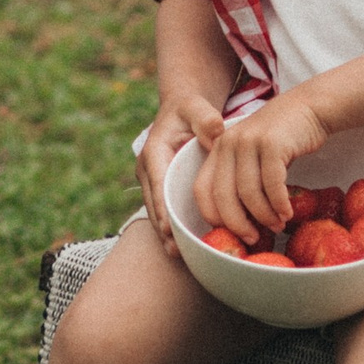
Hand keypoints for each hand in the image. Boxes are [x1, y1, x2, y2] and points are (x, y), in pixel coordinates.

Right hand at [135, 98, 204, 256]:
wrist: (181, 111)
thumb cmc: (190, 110)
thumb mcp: (197, 108)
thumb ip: (205, 119)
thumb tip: (216, 131)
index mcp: (154, 152)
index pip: (158, 183)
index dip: (163, 207)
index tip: (169, 228)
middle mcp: (148, 170)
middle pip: (154, 204)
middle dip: (163, 228)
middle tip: (176, 250)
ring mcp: (152, 182)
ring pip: (156, 212)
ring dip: (165, 233)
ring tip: (177, 255)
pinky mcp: (159, 189)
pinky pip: (163, 212)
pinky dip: (171, 229)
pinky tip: (182, 248)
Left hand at [191, 89, 326, 243]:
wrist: (309, 107)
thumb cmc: (281, 139)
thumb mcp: (252, 155)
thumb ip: (240, 179)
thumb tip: (239, 223)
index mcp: (218, 149)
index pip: (201, 190)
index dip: (213, 216)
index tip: (231, 232)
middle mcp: (228, 143)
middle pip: (222, 196)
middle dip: (238, 224)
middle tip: (253, 238)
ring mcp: (249, 141)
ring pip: (249, 193)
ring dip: (264, 216)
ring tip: (278, 224)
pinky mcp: (272, 143)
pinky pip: (272, 185)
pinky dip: (280, 204)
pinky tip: (288, 212)